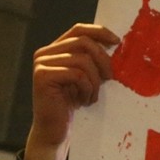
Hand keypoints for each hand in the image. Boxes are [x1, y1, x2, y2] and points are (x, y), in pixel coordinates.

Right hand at [26, 24, 120, 159]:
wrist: (55, 130)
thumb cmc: (73, 104)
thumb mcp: (87, 77)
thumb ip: (94, 60)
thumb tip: (117, 45)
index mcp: (56, 49)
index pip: (78, 29)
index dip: (99, 32)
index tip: (117, 41)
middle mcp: (45, 53)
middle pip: (83, 42)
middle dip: (103, 60)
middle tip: (110, 78)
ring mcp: (42, 64)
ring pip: (83, 60)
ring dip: (95, 80)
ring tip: (92, 96)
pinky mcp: (42, 76)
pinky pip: (77, 74)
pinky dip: (87, 88)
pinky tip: (84, 101)